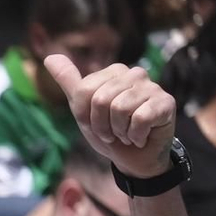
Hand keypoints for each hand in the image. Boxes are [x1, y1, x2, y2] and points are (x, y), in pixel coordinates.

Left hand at [45, 55, 175, 178]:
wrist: (134, 158)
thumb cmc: (109, 131)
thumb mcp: (83, 108)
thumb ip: (70, 82)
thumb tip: (49, 57)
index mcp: (114, 72)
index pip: (85, 91)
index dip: (85, 116)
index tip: (96, 124)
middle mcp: (135, 74)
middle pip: (101, 99)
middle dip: (101, 125)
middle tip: (112, 132)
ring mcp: (152, 87)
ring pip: (120, 108)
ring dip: (119, 131)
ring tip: (126, 133)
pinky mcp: (166, 102)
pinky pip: (140, 119)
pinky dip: (135, 136)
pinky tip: (141, 136)